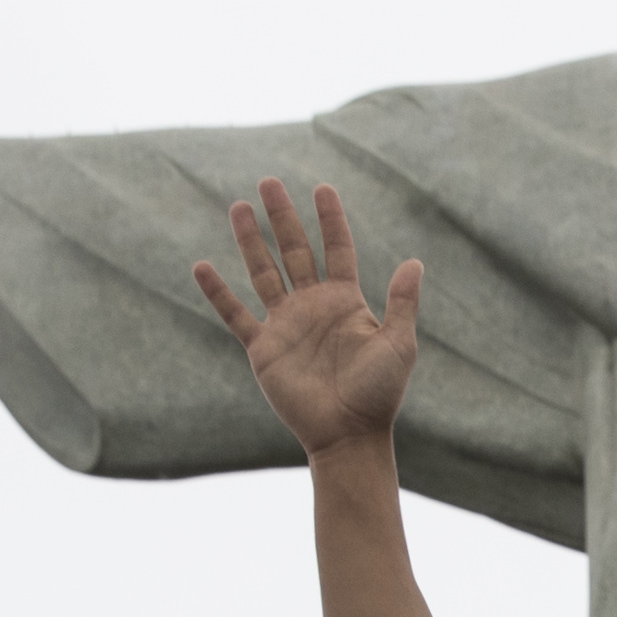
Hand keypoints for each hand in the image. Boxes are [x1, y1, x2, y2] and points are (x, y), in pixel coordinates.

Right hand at [197, 180, 421, 463]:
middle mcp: (313, 306)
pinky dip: (218, 293)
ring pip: (264, 272)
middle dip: (282, 217)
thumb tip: (414, 262)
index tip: (322, 188)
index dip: (330, 219)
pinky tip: (202, 266)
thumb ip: (401, 303)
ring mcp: (286, 324)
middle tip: (269, 182)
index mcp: (346, 301)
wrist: (348, 434)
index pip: (337, 249)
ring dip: (251, 241)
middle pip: (295, 251)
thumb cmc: (379, 394)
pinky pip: (236, 315)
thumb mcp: (398, 344)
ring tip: (239, 206)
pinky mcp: (263, 348)